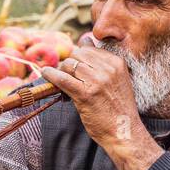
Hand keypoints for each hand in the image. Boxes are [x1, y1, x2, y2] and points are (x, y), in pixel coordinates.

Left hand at [40, 45, 160, 169]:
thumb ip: (102, 62)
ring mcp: (97, 81)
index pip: (89, 47)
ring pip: (69, 65)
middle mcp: (108, 69)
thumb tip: (84, 38)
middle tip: (69, 77)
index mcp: (116, 62)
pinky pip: (62, 79)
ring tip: (63, 83)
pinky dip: (51, 75)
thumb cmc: (118, 108)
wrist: (124, 131)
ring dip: (62, 72)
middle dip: (69, 64)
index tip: (75, 66)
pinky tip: (45, 73)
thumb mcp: (117, 79)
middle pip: (77, 54)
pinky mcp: (85, 94)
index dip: (78, 56)